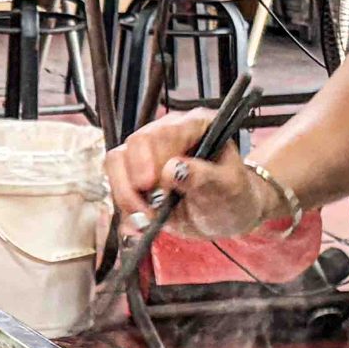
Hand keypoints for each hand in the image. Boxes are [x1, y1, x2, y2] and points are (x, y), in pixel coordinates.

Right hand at [104, 110, 273, 239]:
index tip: (151, 187)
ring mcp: (147, 152)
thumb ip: (204, 177)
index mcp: (195, 126)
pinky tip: (140, 222)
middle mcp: (167, 132)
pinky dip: (123, 206)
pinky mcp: (134, 173)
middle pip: (134, 144)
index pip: (162, 132)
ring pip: (117, 161)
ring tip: (146, 217)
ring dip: (125, 194)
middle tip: (148, 208)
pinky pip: (116, 184)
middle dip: (135, 180)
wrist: (224, 214)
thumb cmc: (232, 195)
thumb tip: (173, 169)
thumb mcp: (228, 188)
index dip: (150, 159)